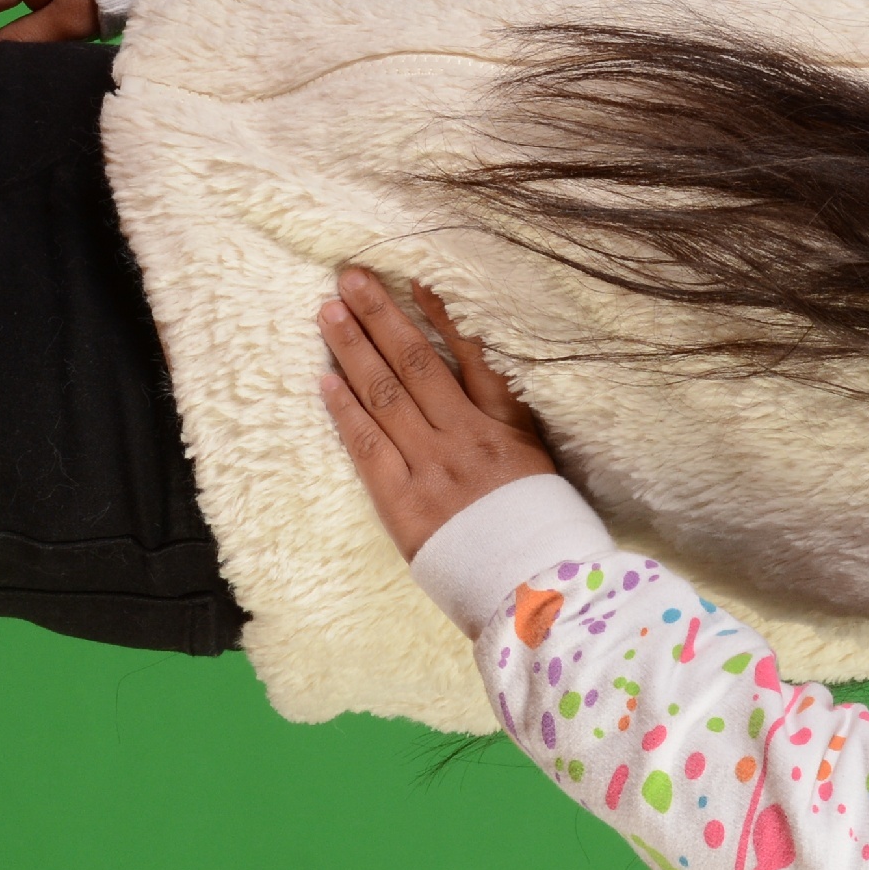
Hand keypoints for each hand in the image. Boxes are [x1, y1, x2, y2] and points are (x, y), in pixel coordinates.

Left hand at [317, 269, 557, 557]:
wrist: (536, 593)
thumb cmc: (542, 536)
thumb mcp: (542, 467)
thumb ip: (512, 428)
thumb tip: (480, 392)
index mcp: (509, 426)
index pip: (471, 354)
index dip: (440, 314)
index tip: (414, 279)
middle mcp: (468, 436)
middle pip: (416, 362)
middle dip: (381, 315)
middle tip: (351, 277)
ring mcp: (432, 466)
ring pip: (385, 393)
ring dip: (353, 348)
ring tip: (328, 311)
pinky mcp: (404, 500)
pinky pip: (367, 444)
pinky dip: (345, 409)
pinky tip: (326, 377)